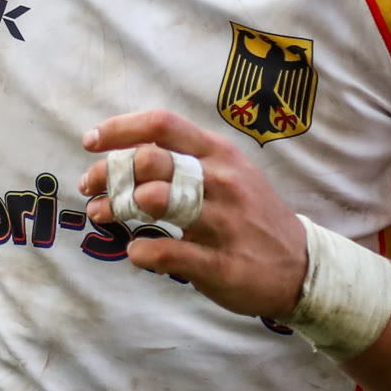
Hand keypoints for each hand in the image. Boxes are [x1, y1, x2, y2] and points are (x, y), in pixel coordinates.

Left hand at [78, 110, 310, 318]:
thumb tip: (124, 154)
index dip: (120, 129)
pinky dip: (141, 251)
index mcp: (219, 154)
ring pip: (156, 199)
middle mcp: (221, 181)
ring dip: (116, 205)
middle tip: (90, 185)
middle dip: (110, 171)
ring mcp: (223, 221)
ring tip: (101, 213)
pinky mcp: (221, 263)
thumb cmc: (249, 213)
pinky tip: (136, 251)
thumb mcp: (226, 172)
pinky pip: (168, 252)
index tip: (90, 141)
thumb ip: (182, 160)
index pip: (163, 125)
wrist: (301, 266)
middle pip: (152, 159)